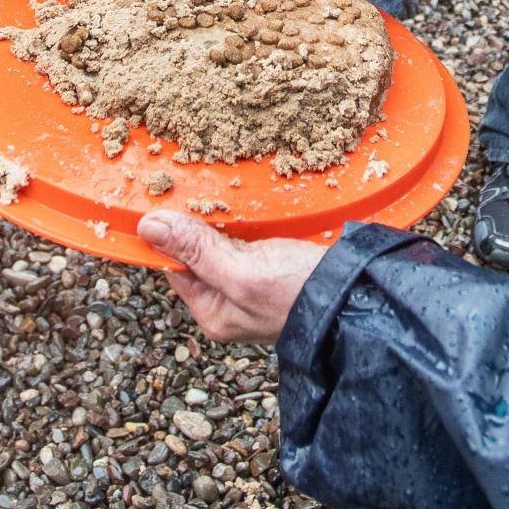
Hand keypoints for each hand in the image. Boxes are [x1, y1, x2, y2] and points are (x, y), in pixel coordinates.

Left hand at [138, 211, 327, 343]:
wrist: (360, 295)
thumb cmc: (301, 293)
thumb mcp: (242, 272)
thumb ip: (196, 251)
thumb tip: (148, 227)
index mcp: (213, 312)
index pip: (176, 265)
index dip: (172, 234)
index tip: (171, 200)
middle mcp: (229, 302)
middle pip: (198, 252)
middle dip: (201, 223)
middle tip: (209, 196)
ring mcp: (253, 284)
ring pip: (223, 241)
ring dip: (225, 219)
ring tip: (232, 202)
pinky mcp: (276, 267)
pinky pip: (250, 240)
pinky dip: (249, 222)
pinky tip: (255, 211)